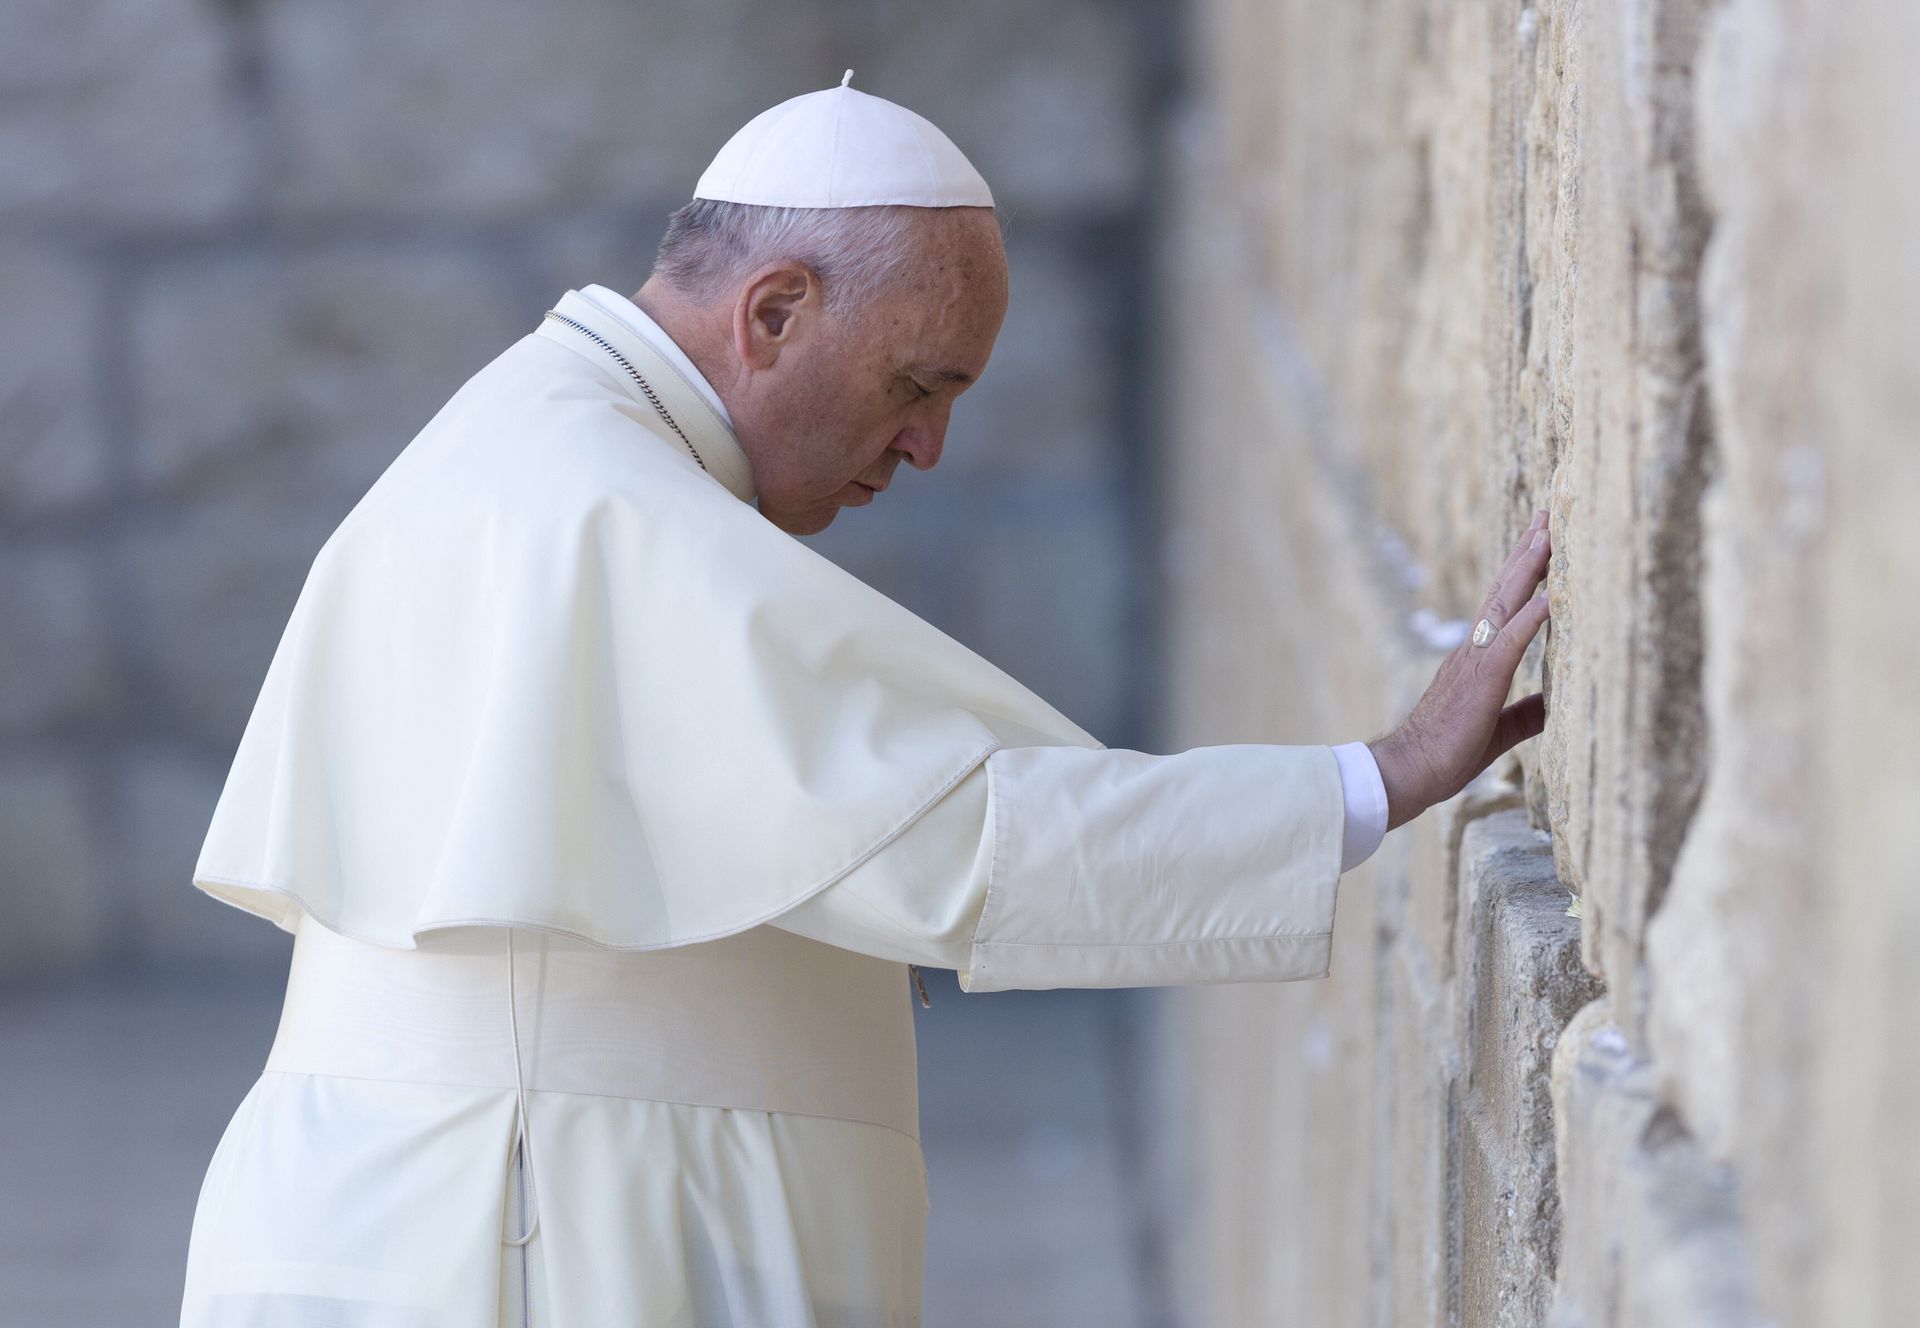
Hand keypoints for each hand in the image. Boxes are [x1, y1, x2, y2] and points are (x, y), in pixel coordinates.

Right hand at [1368, 509, 1552, 830]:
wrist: (1411, 769)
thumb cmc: (1448, 753)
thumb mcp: (1499, 730)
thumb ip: (1528, 713)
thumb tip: (1558, 704)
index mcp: (1478, 660)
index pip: (1505, 607)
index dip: (1524, 574)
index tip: (1541, 540)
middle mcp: (1475, 650)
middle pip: (1505, 591)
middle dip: (1528, 553)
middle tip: (1547, 516)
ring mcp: (1475, 660)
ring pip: (1505, 604)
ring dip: (1528, 569)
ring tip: (1548, 536)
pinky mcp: (1481, 680)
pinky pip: (1508, 642)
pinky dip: (1528, 617)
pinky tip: (1548, 597)